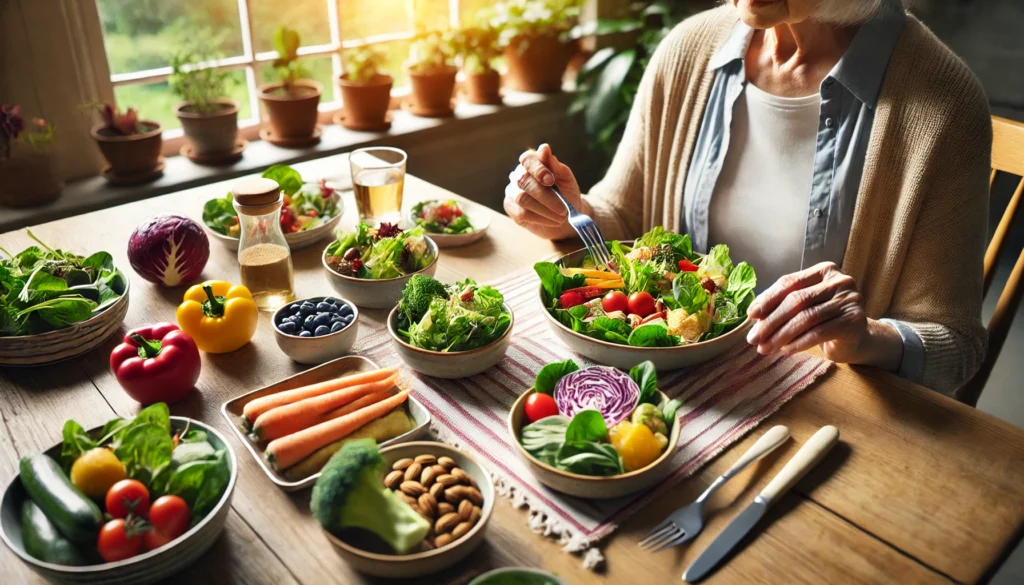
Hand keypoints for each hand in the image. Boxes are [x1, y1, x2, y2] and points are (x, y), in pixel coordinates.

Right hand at [503, 143, 584, 240]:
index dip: (538, 169)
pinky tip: (551, 221)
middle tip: (563, 210)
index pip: (528, 159)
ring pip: (522, 198)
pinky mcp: (511, 208)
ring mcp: (513, 191)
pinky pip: (521, 213)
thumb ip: (556, 166)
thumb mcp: (567, 180)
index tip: (551, 180)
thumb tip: (544, 148)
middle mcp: (519, 175)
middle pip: (524, 181)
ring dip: (544, 209)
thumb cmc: (567, 195)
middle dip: (546, 196)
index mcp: (533, 163)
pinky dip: (540, 218)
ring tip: (561, 217)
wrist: (567, 218)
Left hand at [745, 262, 901, 368]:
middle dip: (771, 321)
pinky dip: (798, 343)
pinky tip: (785, 350)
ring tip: (765, 348)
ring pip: (806, 318)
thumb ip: (783, 303)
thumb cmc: (824, 319)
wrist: (855, 339)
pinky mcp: (854, 321)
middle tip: (754, 338)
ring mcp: (850, 300)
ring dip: (781, 335)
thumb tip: (754, 314)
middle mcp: (840, 281)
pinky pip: (819, 333)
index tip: (751, 315)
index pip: (790, 282)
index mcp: (825, 270)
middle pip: (797, 300)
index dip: (768, 299)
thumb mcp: (804, 305)